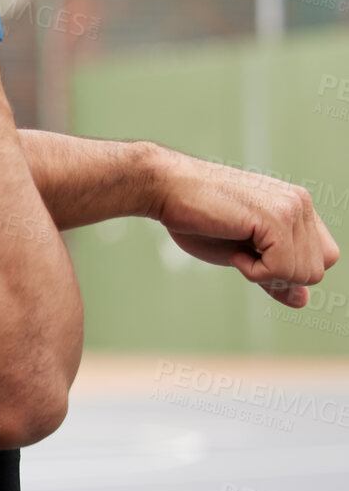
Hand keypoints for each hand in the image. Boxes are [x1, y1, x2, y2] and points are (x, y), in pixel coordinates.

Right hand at [149, 151, 339, 306]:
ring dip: (266, 275)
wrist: (167, 190)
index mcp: (297, 208)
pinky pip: (282, 269)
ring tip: (237, 252)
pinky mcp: (276, 218)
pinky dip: (256, 272)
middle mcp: (301, 205)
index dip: (291, 271)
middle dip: (280, 277)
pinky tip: (234, 252)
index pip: (323, 257)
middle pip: (317, 269)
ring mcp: (291, 209)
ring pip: (305, 273)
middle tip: (244, 258)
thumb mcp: (242, 253)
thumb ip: (275, 274)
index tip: (254, 259)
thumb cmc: (197, 218)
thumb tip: (302, 300)